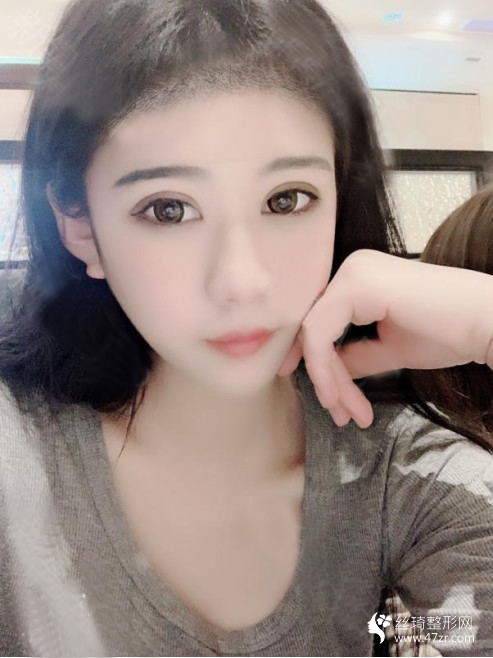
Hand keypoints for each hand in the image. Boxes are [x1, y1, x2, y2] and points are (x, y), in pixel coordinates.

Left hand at [278, 249, 492, 427]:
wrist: (489, 324)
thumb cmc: (450, 333)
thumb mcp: (389, 348)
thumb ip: (354, 354)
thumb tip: (325, 372)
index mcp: (360, 277)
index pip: (324, 324)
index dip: (321, 367)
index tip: (332, 403)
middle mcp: (352, 268)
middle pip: (316, 330)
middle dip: (324, 379)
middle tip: (342, 416)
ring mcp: (353, 273)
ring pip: (314, 335)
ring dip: (327, 382)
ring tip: (349, 414)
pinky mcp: (357, 285)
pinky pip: (320, 334)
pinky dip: (325, 371)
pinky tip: (342, 399)